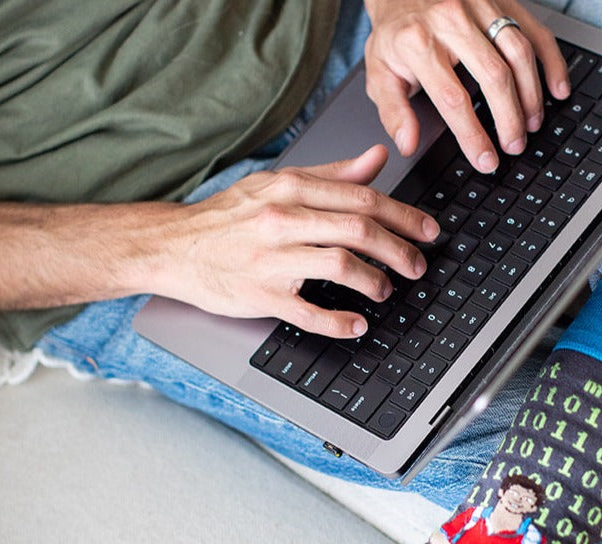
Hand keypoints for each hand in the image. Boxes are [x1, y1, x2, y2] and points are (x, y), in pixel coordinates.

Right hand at [160, 146, 439, 336]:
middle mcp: (283, 219)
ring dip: (374, 281)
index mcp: (291, 189)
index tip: (427, 231)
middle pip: (359, 230)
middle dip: (399, 250)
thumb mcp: (278, 185)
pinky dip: (340, 322)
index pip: (362, 198)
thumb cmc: (229, 218)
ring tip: (386, 291)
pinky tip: (358, 325)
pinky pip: (309, 312)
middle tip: (417, 266)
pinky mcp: (262, 295)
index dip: (403, 216)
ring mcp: (272, 258)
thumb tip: (377, 160)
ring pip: (340, 265)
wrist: (173, 246)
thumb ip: (331, 175)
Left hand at [364, 0, 568, 172]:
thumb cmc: (396, 33)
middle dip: (509, 118)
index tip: (486, 160)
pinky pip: (534, 30)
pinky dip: (551, 61)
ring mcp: (480, 6)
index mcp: (418, 43)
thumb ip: (393, 111)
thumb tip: (408, 145)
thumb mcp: (380, 72)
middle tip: (514, 146)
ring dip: (531, 95)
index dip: (473, 135)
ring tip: (532, 124)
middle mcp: (451, 20)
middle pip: (494, 76)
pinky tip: (558, 88)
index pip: (453, 98)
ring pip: (518, 53)